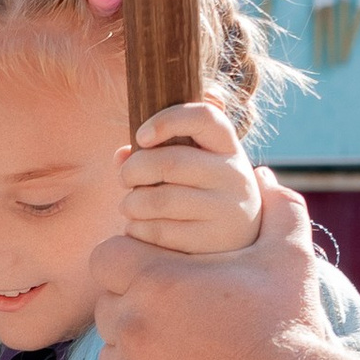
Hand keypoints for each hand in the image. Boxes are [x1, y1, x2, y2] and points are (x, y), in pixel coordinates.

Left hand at [94, 176, 332, 359]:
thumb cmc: (291, 326)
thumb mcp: (290, 256)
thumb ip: (275, 209)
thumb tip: (264, 175)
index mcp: (155, 280)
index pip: (106, 259)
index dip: (129, 264)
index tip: (160, 276)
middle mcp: (132, 325)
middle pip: (108, 307)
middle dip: (135, 309)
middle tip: (180, 320)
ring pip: (112, 355)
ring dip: (138, 354)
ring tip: (185, 357)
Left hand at [120, 102, 263, 255]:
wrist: (239, 241)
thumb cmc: (201, 194)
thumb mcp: (191, 167)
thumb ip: (156, 154)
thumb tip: (121, 156)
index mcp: (228, 146)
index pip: (204, 117)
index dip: (167, 121)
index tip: (141, 136)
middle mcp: (234, 175)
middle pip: (171, 162)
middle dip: (134, 170)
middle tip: (124, 178)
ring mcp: (227, 210)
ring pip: (161, 200)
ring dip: (131, 203)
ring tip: (128, 206)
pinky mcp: (212, 242)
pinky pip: (160, 231)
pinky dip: (138, 229)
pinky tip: (137, 227)